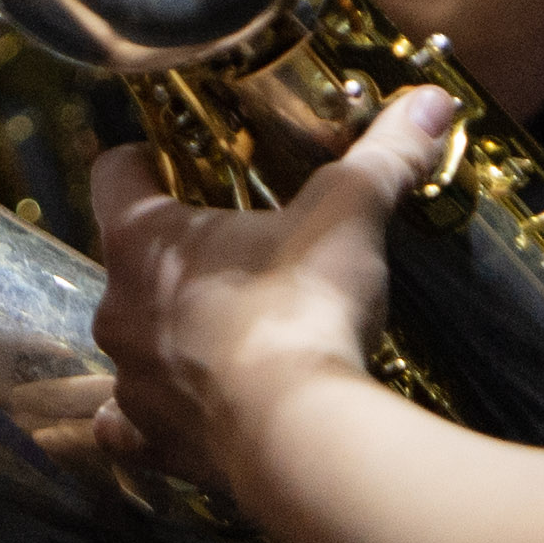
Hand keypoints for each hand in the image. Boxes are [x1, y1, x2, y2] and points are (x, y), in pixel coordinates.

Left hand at [87, 86, 451, 489]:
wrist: (300, 434)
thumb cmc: (306, 306)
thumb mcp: (350, 214)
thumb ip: (383, 155)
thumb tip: (430, 101)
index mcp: (145, 240)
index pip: (113, 176)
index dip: (138, 163)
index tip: (167, 162)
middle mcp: (119, 307)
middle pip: (127, 263)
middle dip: (172, 259)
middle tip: (231, 256)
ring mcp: (130, 380)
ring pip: (128, 346)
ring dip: (163, 337)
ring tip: (218, 336)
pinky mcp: (153, 441)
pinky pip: (126, 428)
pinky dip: (143, 421)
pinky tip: (173, 416)